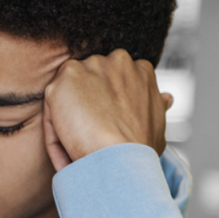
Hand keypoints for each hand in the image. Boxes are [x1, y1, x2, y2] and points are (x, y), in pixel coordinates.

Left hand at [43, 48, 172, 170]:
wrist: (119, 157)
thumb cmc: (139, 149)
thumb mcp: (157, 124)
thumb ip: (156, 106)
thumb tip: (166, 98)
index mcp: (140, 69)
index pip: (113, 82)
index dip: (106, 105)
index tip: (106, 124)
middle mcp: (117, 60)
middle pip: (90, 84)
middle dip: (86, 105)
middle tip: (90, 132)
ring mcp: (91, 65)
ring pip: (68, 94)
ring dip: (69, 116)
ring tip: (81, 140)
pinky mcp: (67, 75)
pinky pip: (52, 102)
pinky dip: (55, 124)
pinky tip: (69, 139)